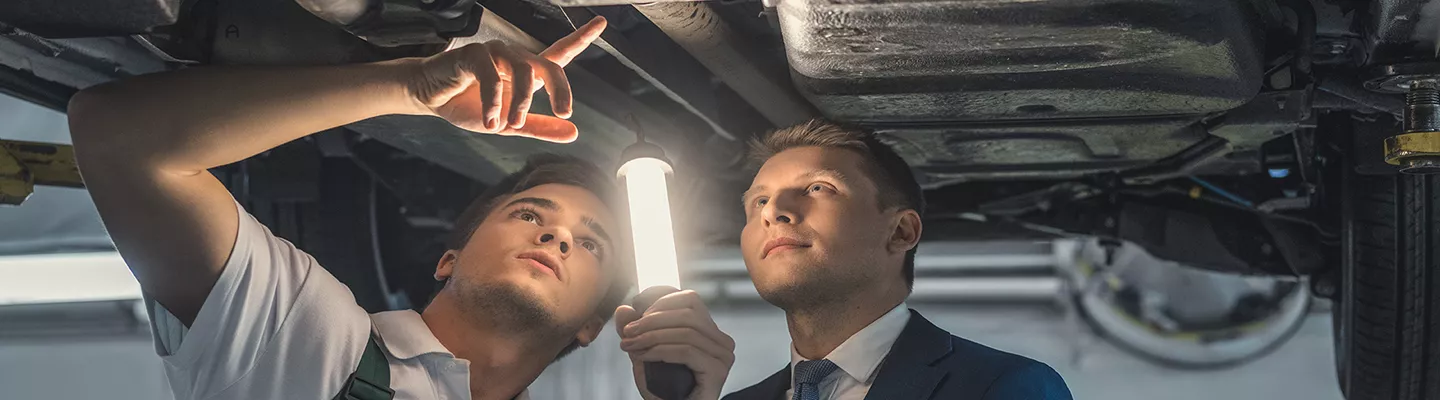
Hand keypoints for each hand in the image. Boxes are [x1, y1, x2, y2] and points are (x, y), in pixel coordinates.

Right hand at [408, 16, 605, 142]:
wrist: (432, 100)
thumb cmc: (470, 106)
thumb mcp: (509, 124)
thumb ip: (540, 128)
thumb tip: (573, 133)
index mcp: (526, 72)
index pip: (559, 52)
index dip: (581, 38)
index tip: (602, 23)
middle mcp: (515, 58)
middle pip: (550, 66)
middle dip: (561, 89)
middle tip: (565, 113)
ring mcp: (495, 53)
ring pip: (524, 72)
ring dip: (522, 103)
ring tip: (510, 125)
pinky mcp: (474, 55)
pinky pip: (492, 77)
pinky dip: (493, 102)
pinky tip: (490, 121)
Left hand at [616, 290, 735, 399]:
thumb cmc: (663, 389)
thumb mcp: (645, 353)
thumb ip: (635, 331)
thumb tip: (623, 309)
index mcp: (710, 331)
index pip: (690, 299)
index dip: (660, 303)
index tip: (636, 319)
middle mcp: (722, 341)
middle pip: (688, 313)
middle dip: (651, 320)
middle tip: (628, 333)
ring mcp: (723, 356)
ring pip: (686, 332)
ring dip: (651, 336)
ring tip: (631, 346)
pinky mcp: (717, 371)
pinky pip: (686, 351)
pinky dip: (660, 351)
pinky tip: (644, 357)